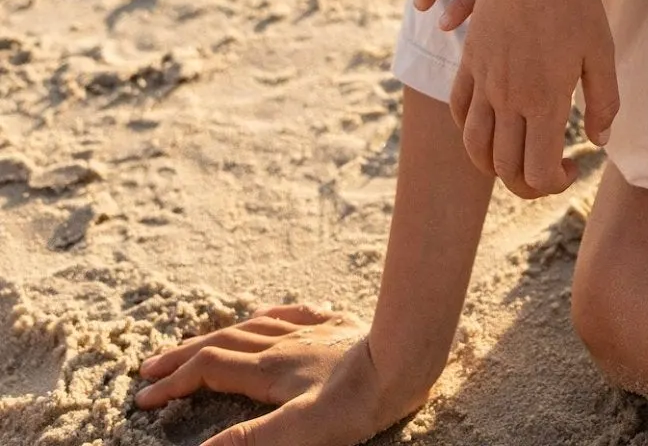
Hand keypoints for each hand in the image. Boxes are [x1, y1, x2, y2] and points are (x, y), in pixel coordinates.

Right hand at [133, 305, 427, 444]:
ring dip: (217, 336)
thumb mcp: (296, 432)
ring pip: (250, 327)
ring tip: (198, 342)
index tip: (142, 400)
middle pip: (220, 343)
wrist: (403, 358)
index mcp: (267, 370)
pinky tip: (268, 316)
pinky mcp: (335, 325)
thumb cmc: (354, 405)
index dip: (172, 385)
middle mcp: (281, 344)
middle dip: (181, 357)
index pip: (207, 370)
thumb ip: (246, 441)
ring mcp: (309, 331)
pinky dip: (269, 317)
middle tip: (149, 369)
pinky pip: (293, 314)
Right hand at [449, 0, 618, 198]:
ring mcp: (483, 80)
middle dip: (526, 184)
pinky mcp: (470, 60)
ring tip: (517, 158)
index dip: (553, 184)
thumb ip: (603, 101)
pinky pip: (459, 110)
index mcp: (543, 99)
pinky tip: (490, 126)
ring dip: (493, 165)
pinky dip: (470, 131)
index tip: (571, 164)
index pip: (536, 172)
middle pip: (504, 168)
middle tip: (548, 170)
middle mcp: (507, 97)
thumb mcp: (601, 49)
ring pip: (474, 146)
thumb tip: (597, 141)